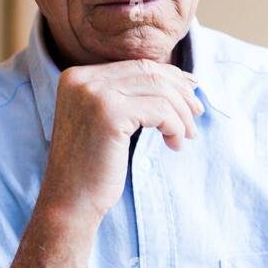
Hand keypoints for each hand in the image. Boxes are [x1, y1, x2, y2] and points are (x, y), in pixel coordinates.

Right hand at [41, 58, 203, 217]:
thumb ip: (131, 96)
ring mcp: (94, 94)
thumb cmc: (93, 166)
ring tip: (187, 135)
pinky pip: (160, 111)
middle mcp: (82, 79)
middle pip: (150, 73)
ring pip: (159, 90)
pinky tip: (174, 145)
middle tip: (197, 113)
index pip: (137, 65)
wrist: (70, 201)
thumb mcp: (109, 120)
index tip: (191, 93)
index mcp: (78, 76)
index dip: (170, 77)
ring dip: (181, 114)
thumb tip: (182, 78)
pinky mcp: (109, 114)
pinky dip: (175, 127)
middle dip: (180, 93)